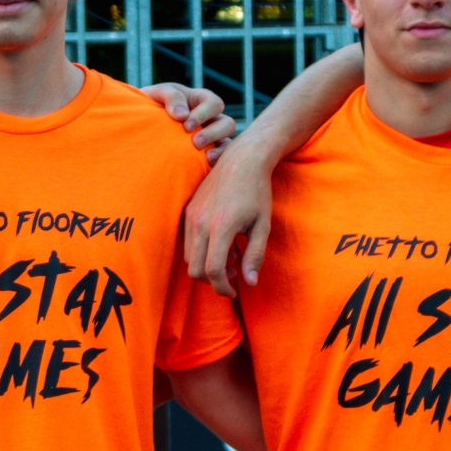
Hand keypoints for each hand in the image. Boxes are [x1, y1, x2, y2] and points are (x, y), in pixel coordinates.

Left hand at [142, 83, 236, 162]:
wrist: (140, 128)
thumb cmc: (150, 106)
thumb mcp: (157, 94)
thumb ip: (171, 97)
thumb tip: (183, 115)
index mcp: (201, 101)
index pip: (214, 104)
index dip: (204, 114)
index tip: (186, 125)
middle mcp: (210, 120)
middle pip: (228, 125)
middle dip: (213, 133)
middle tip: (195, 142)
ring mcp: (211, 140)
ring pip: (228, 144)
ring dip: (219, 149)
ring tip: (205, 157)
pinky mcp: (206, 157)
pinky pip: (220, 161)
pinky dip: (217, 163)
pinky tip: (205, 165)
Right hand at [184, 139, 274, 295]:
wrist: (242, 160)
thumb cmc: (257, 192)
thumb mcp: (262, 225)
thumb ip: (254, 255)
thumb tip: (250, 282)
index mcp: (222, 227)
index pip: (213, 270)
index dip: (222, 287)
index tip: (235, 291)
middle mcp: (201, 222)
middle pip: (196, 269)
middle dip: (213, 280)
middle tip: (234, 273)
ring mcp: (191, 216)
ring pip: (190, 258)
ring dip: (207, 265)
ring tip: (231, 256)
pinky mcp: (188, 211)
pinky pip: (188, 242)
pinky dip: (202, 251)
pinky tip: (222, 242)